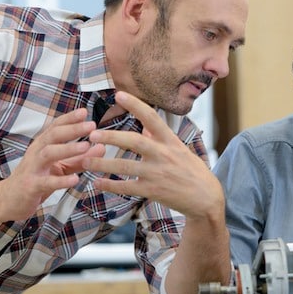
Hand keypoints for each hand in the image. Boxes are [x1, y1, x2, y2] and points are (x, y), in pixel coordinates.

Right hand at [0, 108, 104, 219]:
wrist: (9, 200)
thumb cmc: (37, 179)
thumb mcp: (60, 167)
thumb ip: (81, 158)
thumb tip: (102, 147)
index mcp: (43, 145)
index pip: (56, 127)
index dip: (70, 118)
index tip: (85, 111)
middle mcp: (36, 152)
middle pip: (53, 136)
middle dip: (72, 129)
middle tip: (91, 125)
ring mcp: (33, 169)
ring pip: (48, 154)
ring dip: (67, 149)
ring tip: (86, 146)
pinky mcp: (31, 186)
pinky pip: (46, 182)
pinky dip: (61, 181)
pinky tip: (75, 179)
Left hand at [83, 91, 223, 220]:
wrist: (206, 199)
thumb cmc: (193, 172)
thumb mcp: (180, 150)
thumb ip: (161, 139)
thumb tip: (146, 127)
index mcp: (171, 141)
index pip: (152, 118)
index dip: (135, 105)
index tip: (118, 94)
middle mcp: (164, 155)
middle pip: (134, 142)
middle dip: (111, 137)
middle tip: (92, 134)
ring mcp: (158, 174)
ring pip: (125, 166)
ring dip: (103, 164)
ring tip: (85, 160)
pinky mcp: (153, 191)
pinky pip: (127, 187)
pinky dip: (110, 185)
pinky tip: (97, 183)